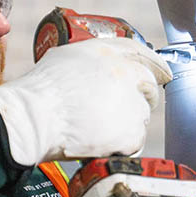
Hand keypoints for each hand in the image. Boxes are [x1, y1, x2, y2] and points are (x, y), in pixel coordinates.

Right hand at [0, 37, 172, 165]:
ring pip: (142, 114)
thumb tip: (96, 70)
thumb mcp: (63, 59)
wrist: (33, 119)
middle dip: (143, 96)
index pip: (141, 52)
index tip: (163, 72)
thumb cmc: (38, 92)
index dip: (154, 63)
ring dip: (127, 122)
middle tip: (127, 109)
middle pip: (149, 84)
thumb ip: (89, 61)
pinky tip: (100, 142)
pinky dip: (121, 145)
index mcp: (107, 52)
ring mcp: (130, 103)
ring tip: (99, 128)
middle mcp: (125, 73)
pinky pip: (135, 140)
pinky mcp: (131, 132)